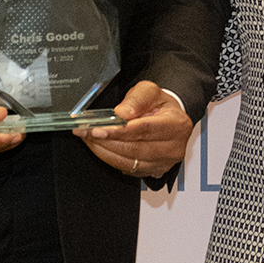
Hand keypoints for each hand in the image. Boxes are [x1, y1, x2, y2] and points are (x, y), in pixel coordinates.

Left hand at [74, 80, 193, 178]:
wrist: (169, 118)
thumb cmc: (160, 105)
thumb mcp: (150, 91)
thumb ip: (136, 99)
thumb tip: (122, 114)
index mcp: (177, 125)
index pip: (145, 130)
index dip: (119, 131)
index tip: (98, 130)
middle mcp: (174, 148)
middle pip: (135, 149)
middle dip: (106, 141)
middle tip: (86, 132)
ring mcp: (164, 163)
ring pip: (128, 162)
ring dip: (104, 151)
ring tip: (88, 139)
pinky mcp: (153, 171)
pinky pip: (127, 169)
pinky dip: (110, 159)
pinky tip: (100, 148)